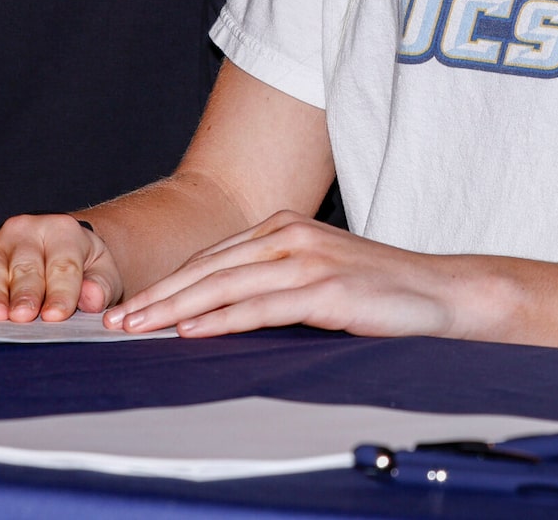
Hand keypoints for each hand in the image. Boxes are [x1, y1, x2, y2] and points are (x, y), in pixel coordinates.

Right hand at [0, 214, 121, 321]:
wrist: (58, 252)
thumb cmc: (82, 268)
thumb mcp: (102, 272)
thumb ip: (99, 285)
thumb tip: (92, 298)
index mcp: (63, 231)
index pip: (63, 264)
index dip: (61, 291)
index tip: (56, 316)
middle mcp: (27, 231)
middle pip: (26, 265)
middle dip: (25, 292)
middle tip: (23, 316)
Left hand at [104, 209, 496, 339]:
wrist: (441, 293)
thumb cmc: (378, 291)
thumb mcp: (315, 277)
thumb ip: (270, 284)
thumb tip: (213, 312)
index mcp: (283, 227)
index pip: (210, 258)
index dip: (166, 284)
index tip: (129, 308)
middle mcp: (289, 235)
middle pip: (208, 268)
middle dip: (158, 297)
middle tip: (116, 322)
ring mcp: (308, 259)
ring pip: (225, 285)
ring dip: (176, 309)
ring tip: (139, 328)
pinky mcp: (326, 288)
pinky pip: (261, 305)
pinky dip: (222, 318)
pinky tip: (192, 330)